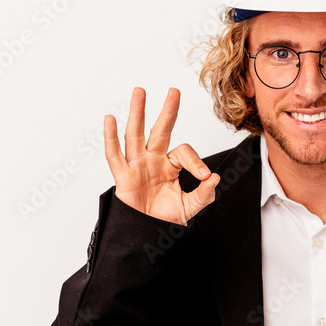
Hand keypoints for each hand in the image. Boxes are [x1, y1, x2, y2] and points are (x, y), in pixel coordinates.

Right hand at [104, 87, 219, 224]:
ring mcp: (136, 166)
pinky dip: (110, 137)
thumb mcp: (189, 207)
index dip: (196, 162)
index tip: (205, 177)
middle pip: (160, 130)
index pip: (184, 152)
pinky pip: (114, 155)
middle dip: (167, 111)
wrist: (145, 234)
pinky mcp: (122, 177)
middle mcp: (153, 160)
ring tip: (140, 91)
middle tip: (174, 91)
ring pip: (136, 135)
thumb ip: (204, 195)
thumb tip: (214, 178)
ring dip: (137, 112)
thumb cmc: (163, 219)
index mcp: (170, 166)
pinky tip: (110, 119)